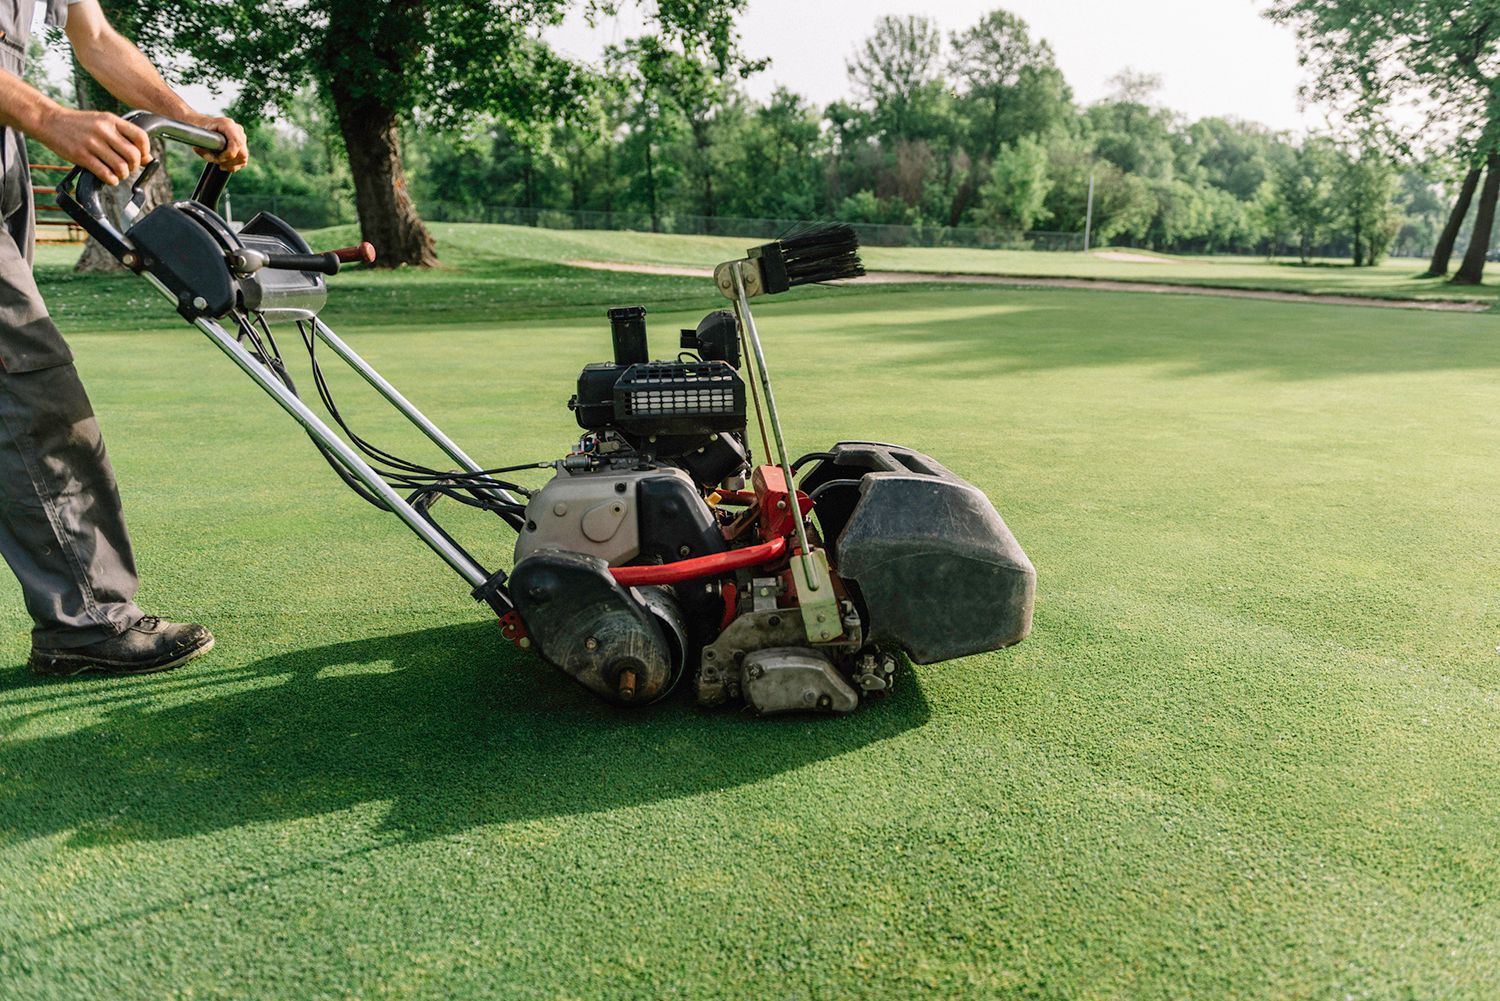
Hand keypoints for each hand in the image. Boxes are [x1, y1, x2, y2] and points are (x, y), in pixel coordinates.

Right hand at [35, 108, 149, 186]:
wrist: (49, 121)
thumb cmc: (79, 124)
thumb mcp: (102, 123)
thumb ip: (124, 137)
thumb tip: (147, 158)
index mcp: (111, 120)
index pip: (141, 136)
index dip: (145, 150)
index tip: (141, 157)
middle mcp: (103, 131)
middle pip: (133, 156)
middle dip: (133, 166)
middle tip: (126, 167)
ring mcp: (92, 143)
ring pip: (121, 167)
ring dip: (122, 175)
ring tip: (117, 173)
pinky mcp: (81, 156)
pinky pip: (105, 174)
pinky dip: (111, 180)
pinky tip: (109, 178)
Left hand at [183, 113, 247, 171]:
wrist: (203, 125)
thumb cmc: (199, 129)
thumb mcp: (198, 134)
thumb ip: (204, 145)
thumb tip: (209, 158)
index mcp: (228, 124)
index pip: (237, 143)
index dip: (228, 155)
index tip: (217, 159)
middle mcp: (238, 130)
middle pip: (242, 153)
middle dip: (228, 161)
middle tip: (215, 161)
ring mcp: (242, 138)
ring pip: (243, 157)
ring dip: (230, 164)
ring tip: (218, 163)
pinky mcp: (243, 146)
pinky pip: (243, 160)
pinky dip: (233, 166)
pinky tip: (223, 165)